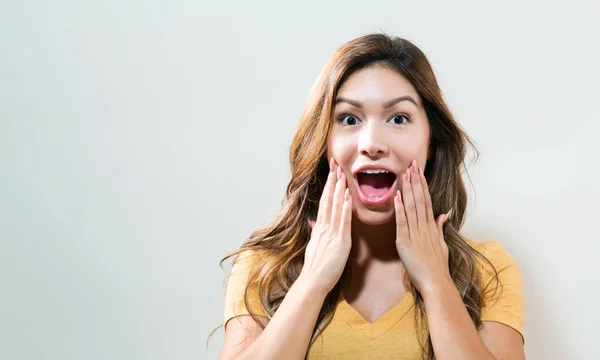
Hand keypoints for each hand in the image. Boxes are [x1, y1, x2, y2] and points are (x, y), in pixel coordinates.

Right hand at [300, 157, 352, 295]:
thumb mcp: (314, 246)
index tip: (332, 172)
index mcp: (320, 228)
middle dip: (333, 182)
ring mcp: (331, 234)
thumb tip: (313, 222)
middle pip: (328, 200)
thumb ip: (315, 232)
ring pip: (335, 207)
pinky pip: (343, 222)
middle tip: (336, 165)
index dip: (328, 186)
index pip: (324, 202)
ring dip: (339, 190)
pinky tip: (347, 197)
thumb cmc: (315, 268)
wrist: (313, 282)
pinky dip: (345, 208)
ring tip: (342, 174)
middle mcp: (324, 228)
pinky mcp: (340, 242)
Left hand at [394, 160, 451, 294]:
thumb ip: (440, 227)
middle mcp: (424, 227)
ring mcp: (416, 234)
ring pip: (412, 207)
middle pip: (420, 199)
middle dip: (415, 181)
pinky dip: (400, 209)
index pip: (426, 201)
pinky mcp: (406, 242)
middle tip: (412, 164)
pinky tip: (398, 196)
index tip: (418, 171)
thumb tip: (443, 213)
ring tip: (405, 173)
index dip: (422, 185)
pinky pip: (403, 223)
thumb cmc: (437, 267)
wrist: (436, 283)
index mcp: (431, 227)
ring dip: (408, 189)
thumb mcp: (441, 244)